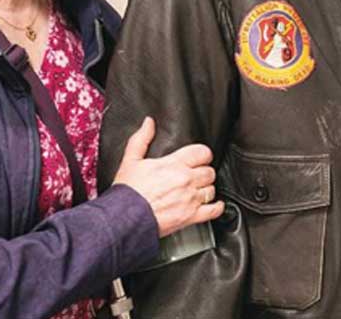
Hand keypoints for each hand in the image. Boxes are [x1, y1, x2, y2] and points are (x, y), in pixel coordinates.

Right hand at [112, 116, 224, 236]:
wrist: (124, 218)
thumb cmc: (128, 192)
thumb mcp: (130, 160)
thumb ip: (141, 139)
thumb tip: (148, 123)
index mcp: (174, 164)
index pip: (202, 152)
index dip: (202, 154)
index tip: (199, 158)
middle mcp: (186, 180)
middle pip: (209, 171)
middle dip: (204, 172)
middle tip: (196, 175)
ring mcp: (190, 199)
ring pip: (211, 189)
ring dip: (206, 189)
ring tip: (199, 190)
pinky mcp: (191, 216)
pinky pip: (213, 211)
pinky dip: (216, 207)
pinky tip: (214, 205)